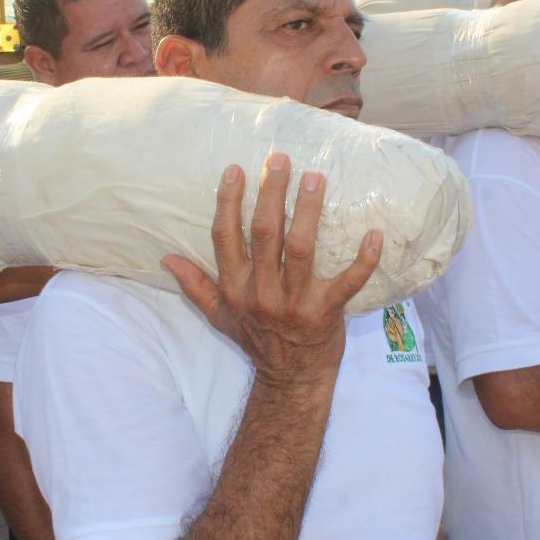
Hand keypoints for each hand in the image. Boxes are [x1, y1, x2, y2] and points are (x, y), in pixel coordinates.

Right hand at [161, 153, 381, 383]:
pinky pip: (348, 282)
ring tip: (314, 178)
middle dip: (271, 192)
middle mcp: (262, 292)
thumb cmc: (256, 341)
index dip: (228, 201)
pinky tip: (373, 234)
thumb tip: (166, 260)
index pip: (225, 237)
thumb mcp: (219, 316)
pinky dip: (363, 259)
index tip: (235, 170)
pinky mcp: (327, 311)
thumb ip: (195, 286)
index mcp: (236, 289)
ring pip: (301, 248)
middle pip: (264, 233)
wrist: (291, 379)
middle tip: (280, 159)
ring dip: (308, 210)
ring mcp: (295, 303)